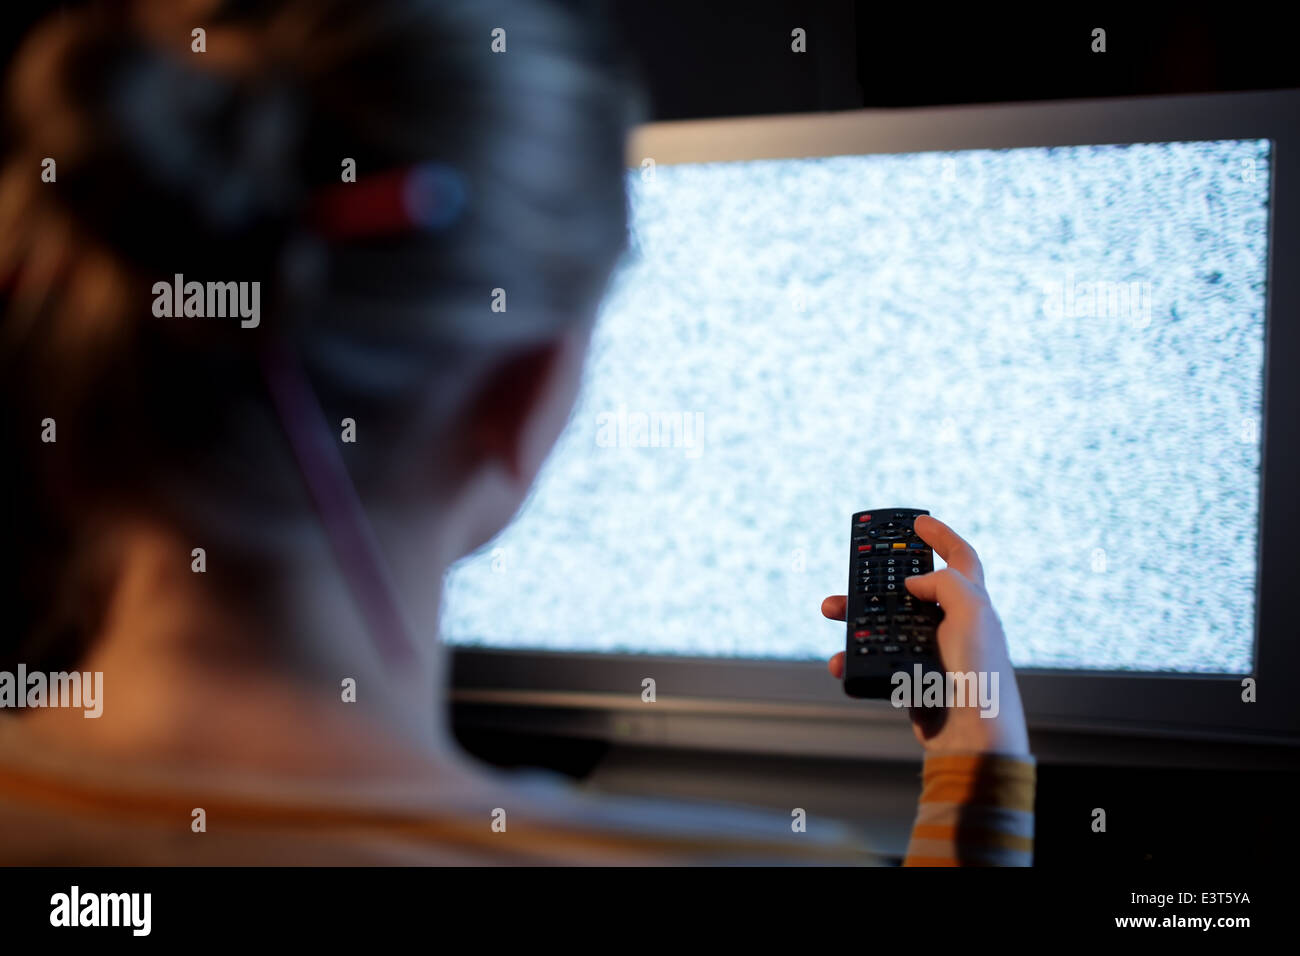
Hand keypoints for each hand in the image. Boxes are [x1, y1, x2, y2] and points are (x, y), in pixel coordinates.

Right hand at [822, 514, 1029, 756]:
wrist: (972, 736)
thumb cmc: (981, 674)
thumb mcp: (972, 614)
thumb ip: (945, 584)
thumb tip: (914, 584)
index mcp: (972, 604)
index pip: (961, 558)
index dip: (942, 536)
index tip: (918, 520)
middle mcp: (952, 624)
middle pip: (910, 588)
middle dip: (878, 575)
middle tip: (854, 567)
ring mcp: (930, 651)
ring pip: (884, 622)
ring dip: (854, 615)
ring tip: (832, 610)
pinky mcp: (911, 677)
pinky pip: (874, 659)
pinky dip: (853, 658)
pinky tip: (842, 660)